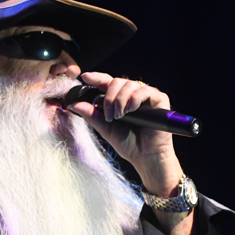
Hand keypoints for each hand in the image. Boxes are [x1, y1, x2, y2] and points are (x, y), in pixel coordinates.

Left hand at [71, 72, 184, 196]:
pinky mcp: (159, 100)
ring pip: (130, 84)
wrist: (145, 157)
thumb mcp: (106, 128)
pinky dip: (135, 98)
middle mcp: (132, 95)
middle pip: (117, 81)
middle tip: (109, 114)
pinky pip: (146, 90)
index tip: (86, 77)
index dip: (97, 78)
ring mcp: (146, 96)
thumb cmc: (128, 144)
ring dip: (121, 99)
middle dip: (109, 96)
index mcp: (119, 99)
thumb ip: (92, 115)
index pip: (107, 82)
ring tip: (119, 116)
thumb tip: (74, 105)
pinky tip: (131, 110)